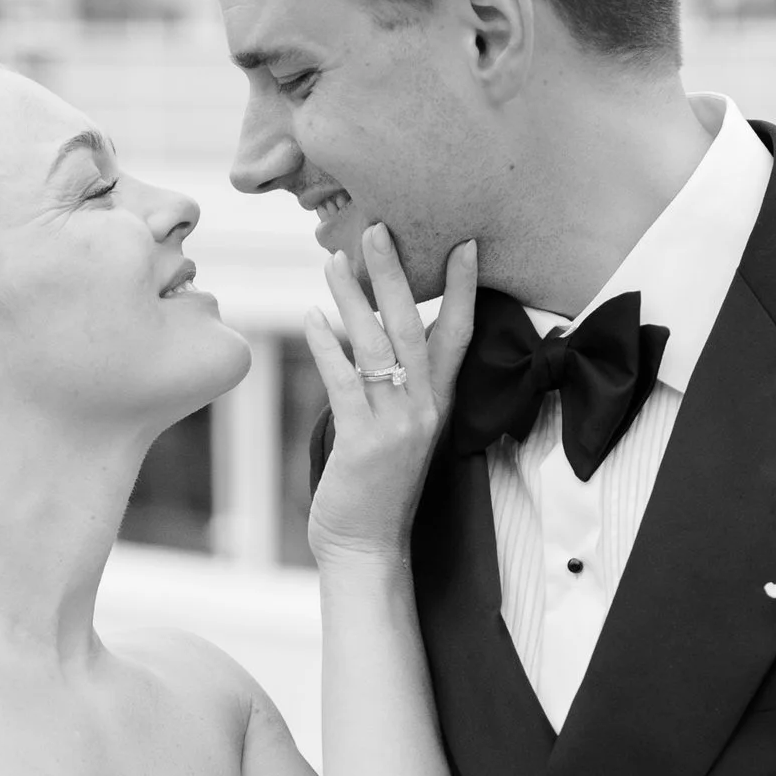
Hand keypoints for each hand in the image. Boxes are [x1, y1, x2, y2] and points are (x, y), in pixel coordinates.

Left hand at [303, 226, 476, 564]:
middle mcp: (424, 409)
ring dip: (353, 299)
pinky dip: (327, 346)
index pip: (458, 334)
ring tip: (332, 259)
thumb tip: (368, 331)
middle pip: (414, 326)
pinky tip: (312, 318)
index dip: (463, 288)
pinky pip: (344, 381)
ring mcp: (397, 426)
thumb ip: (395, 383)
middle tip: (378, 227)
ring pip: (376, 346)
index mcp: (437, 402)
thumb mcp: (399, 429)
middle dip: (396, 274)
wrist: (368, 548)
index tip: (463, 242)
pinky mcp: (363, 442)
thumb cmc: (376, 487)